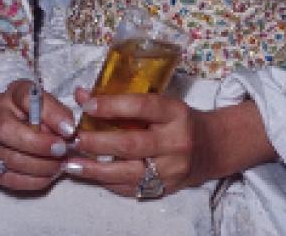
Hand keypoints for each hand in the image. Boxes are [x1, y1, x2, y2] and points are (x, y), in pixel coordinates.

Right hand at [0, 80, 78, 192]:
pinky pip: (6, 178)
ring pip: (6, 157)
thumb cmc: (40, 113)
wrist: (23, 125)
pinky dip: (30, 181)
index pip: (25, 98)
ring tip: (58, 165)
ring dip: (37, 166)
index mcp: (12, 93)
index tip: (69, 130)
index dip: (48, 114)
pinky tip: (47, 177)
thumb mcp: (52, 104)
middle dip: (37, 145)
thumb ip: (59, 114)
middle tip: (61, 151)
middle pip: (6, 131)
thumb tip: (68, 130)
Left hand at [61, 87, 208, 197]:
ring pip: (129, 173)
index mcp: (175, 113)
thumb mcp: (161, 103)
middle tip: (75, 139)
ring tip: (73, 164)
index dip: (113, 105)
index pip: (142, 107)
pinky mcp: (166, 189)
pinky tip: (91, 175)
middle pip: (132, 144)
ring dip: (97, 170)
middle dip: (99, 143)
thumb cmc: (180, 120)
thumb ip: (124, 101)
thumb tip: (83, 96)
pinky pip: (132, 189)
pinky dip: (109, 182)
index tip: (88, 104)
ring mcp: (171, 170)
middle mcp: (175, 142)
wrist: (212, 148)